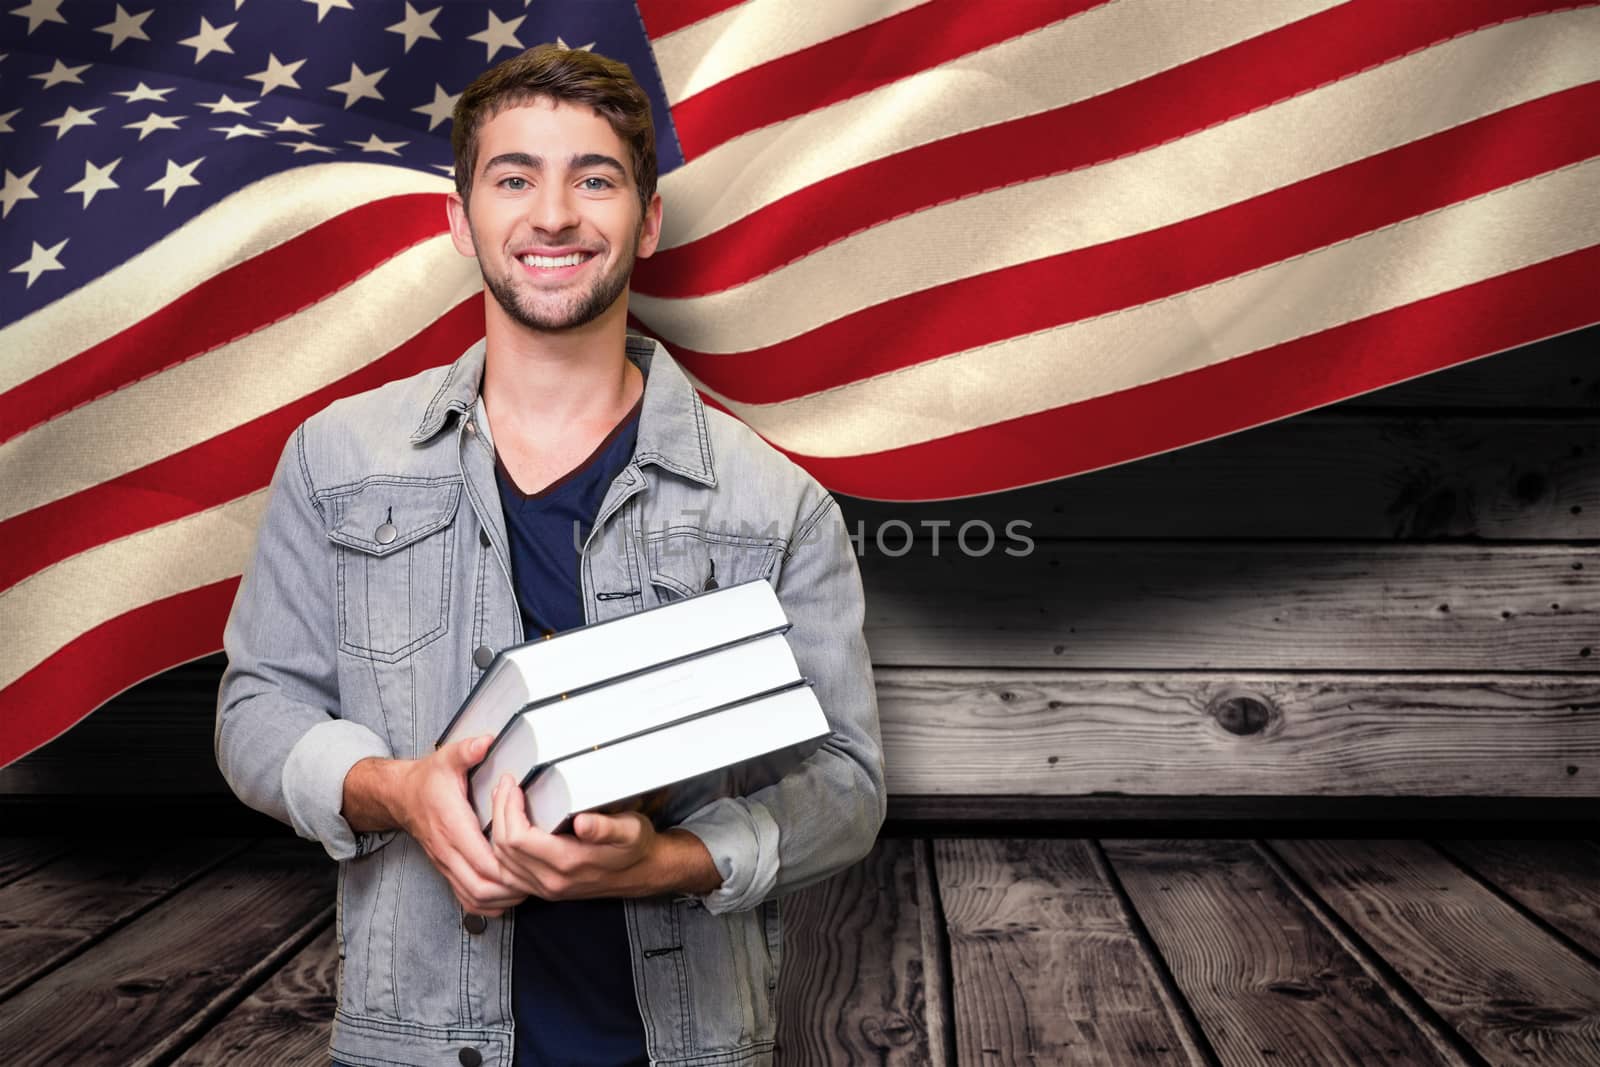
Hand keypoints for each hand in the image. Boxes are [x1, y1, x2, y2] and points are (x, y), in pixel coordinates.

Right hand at [393, 736, 527, 916]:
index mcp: (452, 824)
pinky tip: (508, 894)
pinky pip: (467, 899)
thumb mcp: (446, 758)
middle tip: (540, 874)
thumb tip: (486, 741)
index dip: (510, 864)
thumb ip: (466, 750)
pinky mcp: (447, 871)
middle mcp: (448, 850)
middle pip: (481, 885)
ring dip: (504, 897)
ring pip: (475, 897)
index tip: (533, 856)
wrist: (401, 798)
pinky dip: (489, 903)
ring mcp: (446, 864)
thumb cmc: (428, 780)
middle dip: (513, 885)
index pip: (482, 858)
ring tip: (530, 885)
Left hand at [489, 774, 659, 899]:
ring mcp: (546, 888)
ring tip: (503, 801)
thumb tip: (583, 822)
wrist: (643, 872)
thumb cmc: (635, 847)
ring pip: (501, 864)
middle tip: (505, 786)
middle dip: (499, 812)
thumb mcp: (629, 830)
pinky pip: (508, 874)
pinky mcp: (545, 889)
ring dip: (496, 830)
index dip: (508, 809)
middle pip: (504, 849)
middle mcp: (551, 880)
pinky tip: (505, 828)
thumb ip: (606, 827)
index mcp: (568, 862)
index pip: (518, 838)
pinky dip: (500, 850)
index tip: (513, 786)